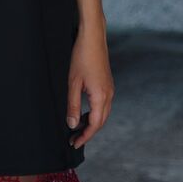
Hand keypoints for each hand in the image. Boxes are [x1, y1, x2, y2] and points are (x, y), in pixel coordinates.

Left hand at [66, 20, 113, 148]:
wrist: (93, 37)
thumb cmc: (81, 57)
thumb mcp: (73, 82)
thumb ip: (73, 105)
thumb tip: (72, 124)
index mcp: (101, 97)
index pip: (95, 125)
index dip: (85, 136)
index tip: (74, 144)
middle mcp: (109, 95)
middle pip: (101, 121)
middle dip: (88, 132)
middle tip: (74, 139)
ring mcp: (110, 89)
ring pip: (103, 114)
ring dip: (91, 123)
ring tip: (77, 128)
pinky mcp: (107, 84)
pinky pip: (103, 105)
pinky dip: (94, 113)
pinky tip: (84, 112)